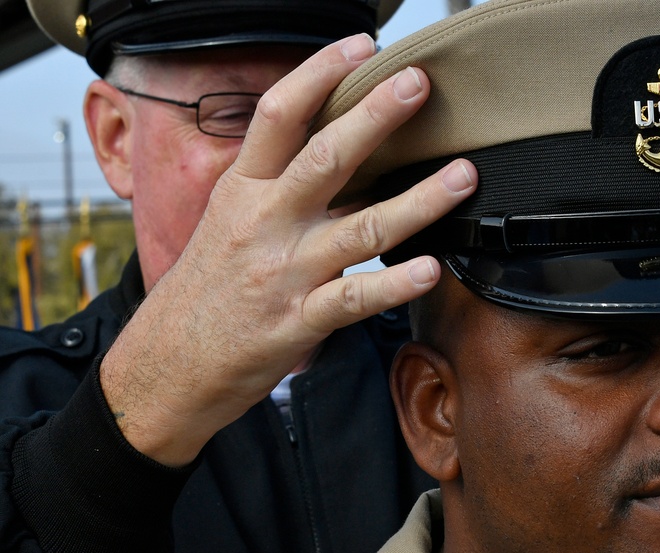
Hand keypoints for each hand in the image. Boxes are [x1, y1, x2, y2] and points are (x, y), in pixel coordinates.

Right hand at [100, 37, 477, 465]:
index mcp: (241, 191)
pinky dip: (396, 283)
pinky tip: (429, 269)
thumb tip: (324, 145)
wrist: (167, 367)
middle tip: (418, 85)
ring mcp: (285, 273)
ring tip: (462, 176)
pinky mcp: (300, 321)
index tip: (360, 48)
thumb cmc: (203, 291)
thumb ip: (271, 185)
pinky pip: (356, 298)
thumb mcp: (224, 223)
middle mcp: (264, 224)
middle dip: (376, 116)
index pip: (278, 115)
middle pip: (325, 157)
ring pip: (361, 227)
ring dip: (419, 200)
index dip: (319, 74)